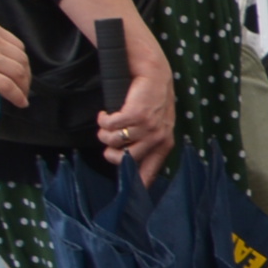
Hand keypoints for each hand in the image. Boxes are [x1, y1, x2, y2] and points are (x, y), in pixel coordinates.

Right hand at [0, 22, 34, 104]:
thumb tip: (0, 64)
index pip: (17, 47)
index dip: (22, 63)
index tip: (22, 73)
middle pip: (21, 60)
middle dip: (25, 77)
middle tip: (23, 88)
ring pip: (18, 73)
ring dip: (23, 88)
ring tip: (21, 96)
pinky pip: (8, 87)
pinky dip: (18, 96)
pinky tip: (19, 102)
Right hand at [101, 22, 175, 178]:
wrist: (154, 73)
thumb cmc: (151, 101)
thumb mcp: (155, 127)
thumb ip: (145, 146)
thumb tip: (130, 170)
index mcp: (164, 145)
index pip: (149, 173)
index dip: (136, 184)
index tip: (127, 195)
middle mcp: (157, 138)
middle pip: (123, 161)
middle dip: (110, 151)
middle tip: (110, 138)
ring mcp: (147, 127)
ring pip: (113, 142)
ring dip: (104, 132)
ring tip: (108, 122)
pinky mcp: (135, 114)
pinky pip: (108, 126)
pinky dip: (103, 120)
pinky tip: (106, 113)